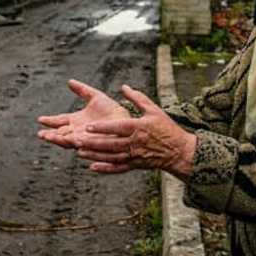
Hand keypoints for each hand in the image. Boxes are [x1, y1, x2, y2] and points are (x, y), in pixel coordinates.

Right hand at [37, 79, 129, 148]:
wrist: (126, 120)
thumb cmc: (112, 110)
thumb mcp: (95, 96)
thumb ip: (82, 90)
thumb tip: (69, 81)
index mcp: (76, 120)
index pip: (59, 121)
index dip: (50, 121)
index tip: (40, 119)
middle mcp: (78, 131)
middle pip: (60, 134)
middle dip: (50, 134)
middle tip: (41, 134)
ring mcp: (85, 139)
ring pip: (68, 141)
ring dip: (59, 140)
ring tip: (50, 138)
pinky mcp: (93, 145)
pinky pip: (83, 146)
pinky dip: (77, 145)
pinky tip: (72, 141)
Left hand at [76, 84, 196, 177]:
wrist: (179, 151)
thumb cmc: (166, 128)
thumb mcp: (154, 110)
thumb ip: (137, 98)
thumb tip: (124, 87)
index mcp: (138, 128)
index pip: (117, 127)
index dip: (102, 127)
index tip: (88, 126)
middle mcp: (135, 143)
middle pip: (110, 144)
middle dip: (92, 143)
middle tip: (76, 140)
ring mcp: (134, 156)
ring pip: (111, 156)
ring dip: (95, 155)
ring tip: (79, 151)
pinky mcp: (135, 165)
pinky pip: (118, 168)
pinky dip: (105, 169)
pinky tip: (92, 167)